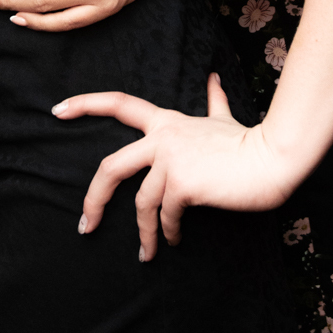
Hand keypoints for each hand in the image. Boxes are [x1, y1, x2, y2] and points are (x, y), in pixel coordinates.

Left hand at [54, 73, 291, 259]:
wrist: (274, 159)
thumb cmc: (251, 142)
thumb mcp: (224, 119)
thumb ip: (213, 103)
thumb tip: (213, 79)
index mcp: (167, 122)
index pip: (118, 104)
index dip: (85, 104)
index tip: (58, 110)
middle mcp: (163, 137)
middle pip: (110, 166)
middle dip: (93, 199)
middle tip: (85, 225)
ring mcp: (171, 159)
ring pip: (141, 202)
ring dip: (144, 234)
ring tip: (148, 253)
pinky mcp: (183, 183)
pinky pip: (165, 215)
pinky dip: (169, 232)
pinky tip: (175, 241)